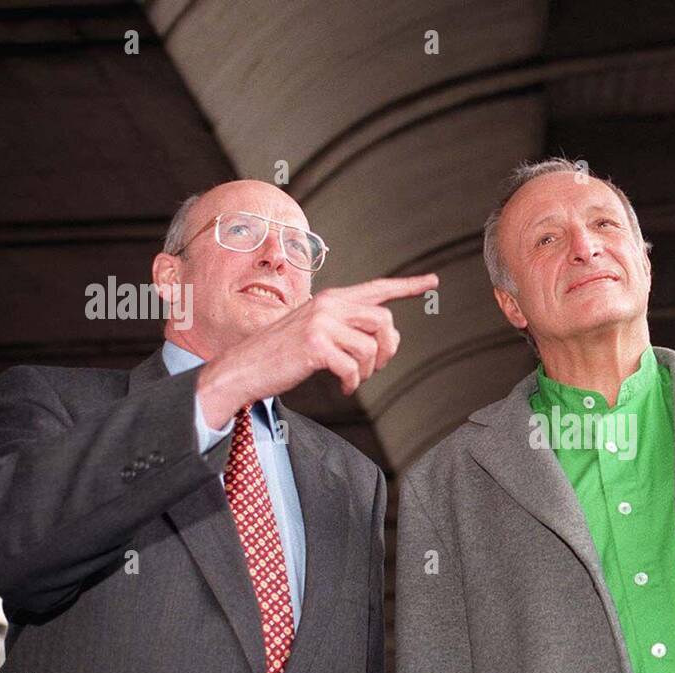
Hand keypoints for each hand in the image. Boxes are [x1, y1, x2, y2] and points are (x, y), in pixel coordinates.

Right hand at [196, 274, 437, 427]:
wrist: (243, 368)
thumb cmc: (281, 354)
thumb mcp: (316, 331)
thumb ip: (348, 326)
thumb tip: (388, 338)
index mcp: (330, 298)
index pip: (376, 288)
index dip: (407, 286)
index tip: (432, 281)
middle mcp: (327, 304)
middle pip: (384, 321)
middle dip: (387, 349)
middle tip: (375, 367)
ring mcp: (320, 323)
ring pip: (371, 348)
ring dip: (367, 371)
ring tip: (352, 379)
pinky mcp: (315, 345)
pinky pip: (354, 368)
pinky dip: (352, 383)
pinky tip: (343, 388)